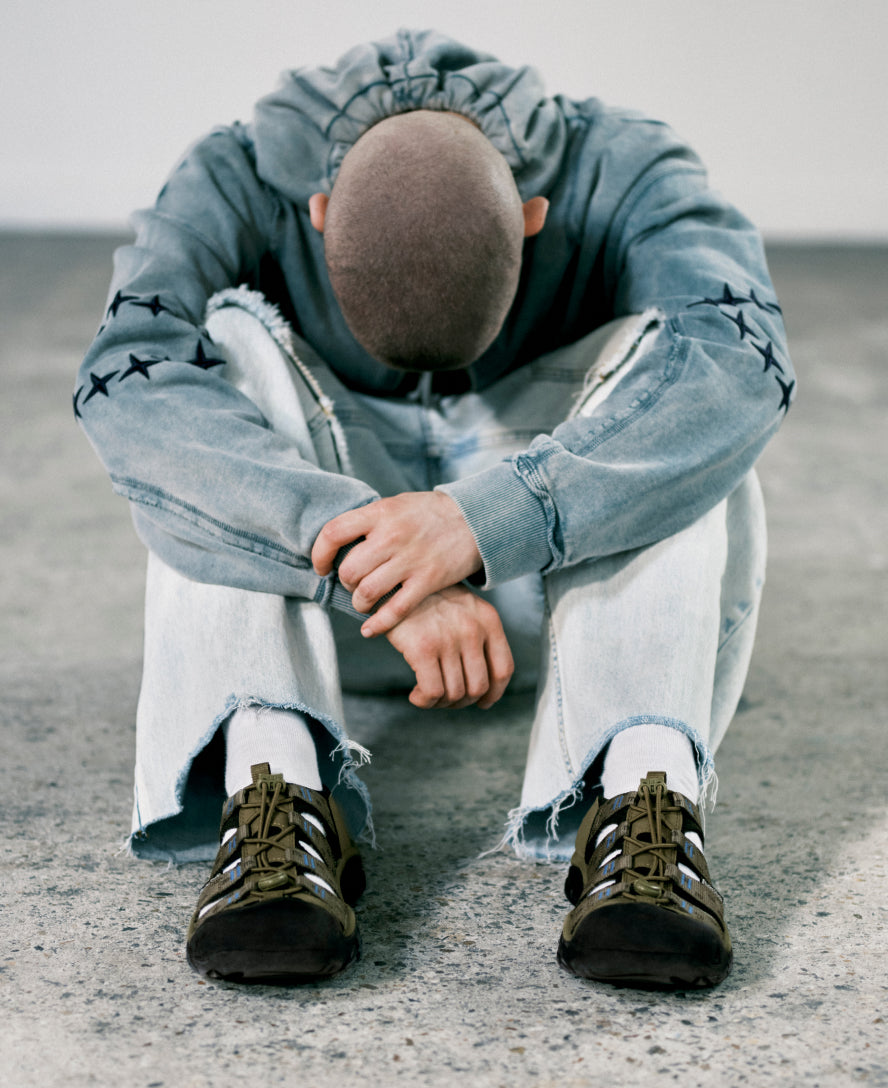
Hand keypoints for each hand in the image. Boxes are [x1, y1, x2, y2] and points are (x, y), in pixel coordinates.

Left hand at [312, 491, 482, 636]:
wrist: (475, 519)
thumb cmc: (431, 512)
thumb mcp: (397, 503)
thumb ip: (370, 520)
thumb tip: (339, 541)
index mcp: (380, 512)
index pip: (333, 533)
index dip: (319, 554)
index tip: (322, 566)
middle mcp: (392, 536)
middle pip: (349, 570)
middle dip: (345, 582)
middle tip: (352, 583)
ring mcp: (410, 559)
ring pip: (366, 592)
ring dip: (359, 603)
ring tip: (364, 602)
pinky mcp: (427, 581)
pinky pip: (395, 610)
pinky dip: (378, 624)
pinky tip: (370, 629)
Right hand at [384, 585, 513, 709]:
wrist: (394, 582)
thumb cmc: (427, 598)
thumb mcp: (463, 607)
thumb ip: (478, 636)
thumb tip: (481, 684)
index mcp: (488, 620)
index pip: (503, 669)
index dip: (494, 693)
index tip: (483, 702)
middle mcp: (473, 629)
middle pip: (478, 687)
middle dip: (461, 702)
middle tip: (445, 699)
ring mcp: (449, 639)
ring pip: (454, 693)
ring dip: (440, 703)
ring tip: (427, 695)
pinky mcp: (423, 648)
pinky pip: (432, 692)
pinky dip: (425, 701)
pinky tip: (416, 695)